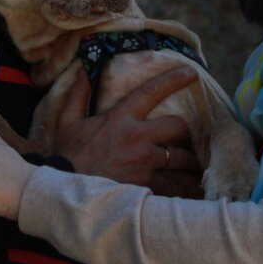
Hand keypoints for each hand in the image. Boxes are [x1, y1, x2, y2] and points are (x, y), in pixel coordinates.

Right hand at [50, 67, 203, 195]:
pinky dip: (183, 188)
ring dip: (189, 163)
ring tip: (196, 168)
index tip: (191, 72)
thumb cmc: (68, 156)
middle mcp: (137, 137)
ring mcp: (144, 162)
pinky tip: (191, 190)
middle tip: (187, 138)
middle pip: (178, 126)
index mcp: (120, 117)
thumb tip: (82, 71)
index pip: (151, 91)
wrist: (66, 191)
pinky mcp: (146, 184)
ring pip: (182, 158)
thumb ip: (78, 96)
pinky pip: (174, 185)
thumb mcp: (67, 122)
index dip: (174, 79)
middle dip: (186, 132)